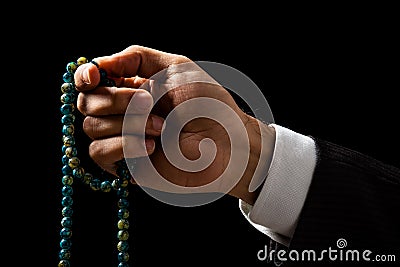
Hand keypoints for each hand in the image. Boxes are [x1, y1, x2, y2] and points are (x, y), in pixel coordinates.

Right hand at [74, 45, 274, 204]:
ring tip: (162, 128)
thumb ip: (135, 58)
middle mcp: (123, 112)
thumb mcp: (175, 67)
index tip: (94, 76)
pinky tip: (153, 147)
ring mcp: (123, 139)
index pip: (90, 80)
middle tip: (148, 101)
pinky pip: (100, 153)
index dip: (85, 76)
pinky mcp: (125, 164)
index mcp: (133, 87)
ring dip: (128, 124)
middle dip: (116, 100)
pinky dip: (124, 145)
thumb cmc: (208, 105)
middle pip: (87, 102)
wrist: (225, 144)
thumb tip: (97, 64)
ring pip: (92, 127)